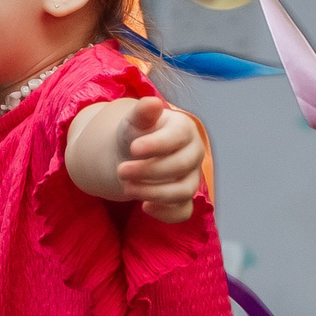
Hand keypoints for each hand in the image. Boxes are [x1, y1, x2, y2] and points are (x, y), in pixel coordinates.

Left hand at [108, 96, 205, 223]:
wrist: (133, 156)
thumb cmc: (137, 134)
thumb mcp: (134, 121)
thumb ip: (142, 113)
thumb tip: (151, 102)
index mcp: (184, 129)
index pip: (178, 137)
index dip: (157, 144)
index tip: (133, 149)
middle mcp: (194, 154)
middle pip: (180, 166)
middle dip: (148, 171)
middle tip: (121, 171)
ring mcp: (192, 178)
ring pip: (183, 191)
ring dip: (153, 193)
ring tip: (126, 188)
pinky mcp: (185, 199)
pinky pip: (183, 212)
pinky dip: (165, 213)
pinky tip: (144, 207)